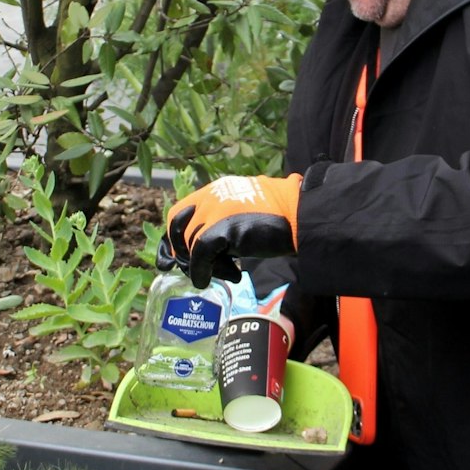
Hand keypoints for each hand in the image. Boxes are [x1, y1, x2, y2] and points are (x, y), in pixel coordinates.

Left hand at [165, 174, 301, 286]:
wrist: (301, 215)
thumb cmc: (280, 218)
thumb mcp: (244, 214)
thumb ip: (224, 223)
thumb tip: (205, 250)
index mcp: (215, 191)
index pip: (179, 212)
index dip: (172, 238)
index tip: (169, 259)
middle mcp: (210, 197)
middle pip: (177, 227)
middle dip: (182, 253)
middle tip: (198, 270)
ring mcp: (214, 211)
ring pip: (190, 244)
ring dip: (205, 266)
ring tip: (228, 272)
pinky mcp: (223, 228)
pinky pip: (200, 254)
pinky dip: (204, 271)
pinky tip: (225, 278)